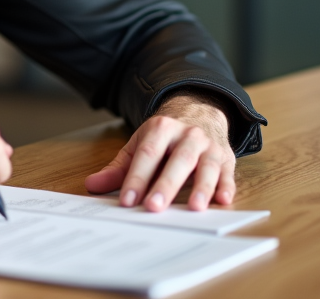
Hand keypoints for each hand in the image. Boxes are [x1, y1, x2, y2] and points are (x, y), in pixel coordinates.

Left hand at [84, 91, 233, 211]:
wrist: (199, 112)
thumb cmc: (165, 137)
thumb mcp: (140, 145)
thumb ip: (118, 168)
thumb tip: (92, 185)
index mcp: (161, 128)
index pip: (148, 154)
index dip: (137, 178)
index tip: (126, 201)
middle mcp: (187, 135)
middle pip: (177, 160)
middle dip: (165, 185)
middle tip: (153, 207)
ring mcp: (209, 146)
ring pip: (206, 166)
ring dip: (201, 187)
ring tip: (194, 208)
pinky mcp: (226, 158)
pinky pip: (227, 173)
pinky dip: (226, 187)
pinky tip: (222, 200)